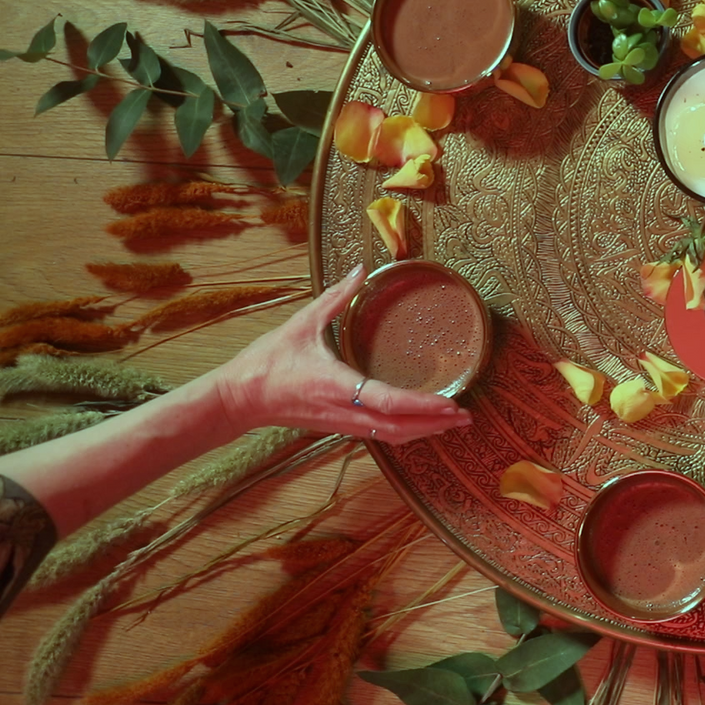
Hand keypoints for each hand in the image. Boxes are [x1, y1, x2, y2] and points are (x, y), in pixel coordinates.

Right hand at [208, 264, 472, 442]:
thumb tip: (360, 268)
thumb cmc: (267, 361)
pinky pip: (379, 434)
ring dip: (424, 431)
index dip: (422, 405)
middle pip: (399, 427)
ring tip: (453, 423)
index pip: (388, 401)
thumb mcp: (302, 323)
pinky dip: (406, 432)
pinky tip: (422, 426)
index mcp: (337, 384)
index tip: (450, 403)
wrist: (238, 399)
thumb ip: (336, 297)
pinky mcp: (339, 427)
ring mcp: (342, 423)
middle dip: (435, 424)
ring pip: (391, 436)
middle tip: (466, 416)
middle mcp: (343, 410)